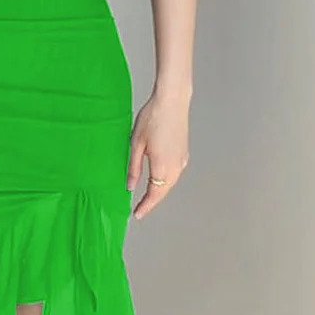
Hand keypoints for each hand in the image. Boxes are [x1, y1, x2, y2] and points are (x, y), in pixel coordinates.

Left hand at [127, 88, 190, 219]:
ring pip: (170, 184)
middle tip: (140, 209)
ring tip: (147, 198)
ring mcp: (182, 160)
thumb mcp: (136, 145)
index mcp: (162, 168)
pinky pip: (174, 174)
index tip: (137, 215)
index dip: (145, 206)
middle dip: (152, 202)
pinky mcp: (184, 153)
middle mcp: (175, 167)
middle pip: (163, 192)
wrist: (173, 100)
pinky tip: (157, 181)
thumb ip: (134, 169)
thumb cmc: (152, 118)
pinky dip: (165, 182)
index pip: (154, 195)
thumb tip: (130, 186)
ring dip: (159, 192)